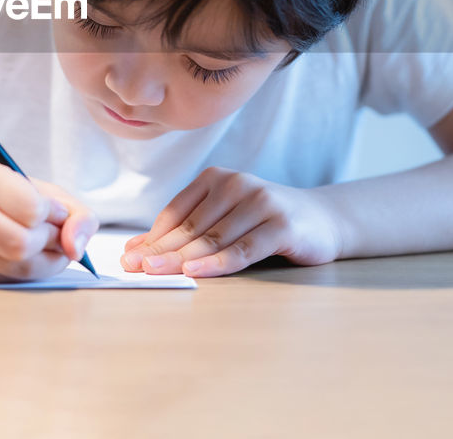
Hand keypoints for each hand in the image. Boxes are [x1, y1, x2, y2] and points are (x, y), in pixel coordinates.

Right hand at [0, 161, 98, 282]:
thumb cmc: (13, 198)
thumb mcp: (50, 193)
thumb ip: (77, 215)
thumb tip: (75, 249)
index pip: (30, 209)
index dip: (53, 214)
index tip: (55, 210)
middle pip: (21, 243)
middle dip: (49, 240)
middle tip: (52, 230)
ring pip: (19, 267)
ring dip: (46, 258)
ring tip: (44, 242)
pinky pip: (14, 279)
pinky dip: (34, 270)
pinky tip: (31, 255)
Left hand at [119, 166, 342, 277]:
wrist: (323, 220)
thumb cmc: (264, 222)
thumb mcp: (223, 220)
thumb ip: (184, 232)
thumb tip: (135, 249)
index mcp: (217, 178)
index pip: (177, 212)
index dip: (152, 237)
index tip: (130, 259)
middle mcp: (237, 184)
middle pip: (191, 226)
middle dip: (161, 250)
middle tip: (135, 270)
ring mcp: (261, 202)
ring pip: (214, 238)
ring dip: (182, 259)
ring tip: (156, 273)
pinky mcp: (282, 225)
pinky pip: (244, 248)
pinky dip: (218, 262)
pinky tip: (196, 272)